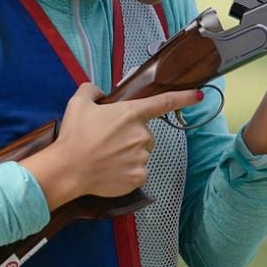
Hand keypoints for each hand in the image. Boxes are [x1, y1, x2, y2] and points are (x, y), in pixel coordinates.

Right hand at [20, 83, 199, 209]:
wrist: (66, 169)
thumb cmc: (73, 136)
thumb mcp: (79, 104)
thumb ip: (92, 90)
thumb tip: (101, 92)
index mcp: (131, 113)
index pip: (164, 102)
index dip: (185, 97)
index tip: (199, 95)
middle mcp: (141, 134)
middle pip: (146, 134)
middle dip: (132, 137)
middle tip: (109, 142)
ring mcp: (141, 156)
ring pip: (142, 153)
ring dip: (129, 155)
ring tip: (106, 158)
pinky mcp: (138, 176)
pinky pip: (138, 172)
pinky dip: (127, 172)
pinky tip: (110, 171)